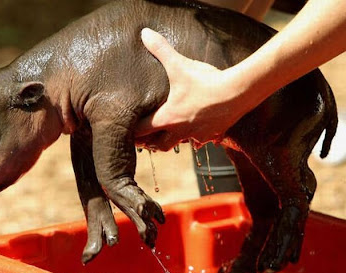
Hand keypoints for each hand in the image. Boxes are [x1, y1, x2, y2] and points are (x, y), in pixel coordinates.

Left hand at [136, 28, 247, 150]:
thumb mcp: (180, 65)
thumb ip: (161, 50)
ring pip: (180, 144)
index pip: (142, 131)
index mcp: (168, 117)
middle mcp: (180, 131)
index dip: (133, 132)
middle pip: (159, 145)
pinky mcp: (212, 134)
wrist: (237, 93)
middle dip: (152, 142)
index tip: (128, 131)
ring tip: (171, 131)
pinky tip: (198, 127)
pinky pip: (200, 140)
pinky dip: (196, 136)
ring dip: (173, 139)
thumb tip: (144, 34)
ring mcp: (197, 134)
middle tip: (148, 137)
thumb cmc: (205, 82)